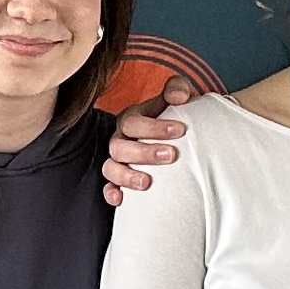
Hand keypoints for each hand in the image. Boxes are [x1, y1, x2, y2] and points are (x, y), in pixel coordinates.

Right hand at [102, 83, 193, 203]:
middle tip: (171, 155)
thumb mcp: (173, 98)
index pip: (134, 122)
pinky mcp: (117, 180)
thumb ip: (176, 88)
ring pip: (110, 168)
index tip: (181, 130)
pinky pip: (108, 187)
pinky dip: (111, 193)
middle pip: (120, 147)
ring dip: (127, 176)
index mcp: (130, 119)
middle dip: (145, 152)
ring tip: (147, 183)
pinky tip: (121, 200)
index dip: (155, 127)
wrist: (172, 136)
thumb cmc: (172, 117)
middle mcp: (119, 139)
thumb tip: (179, 97)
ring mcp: (116, 161)